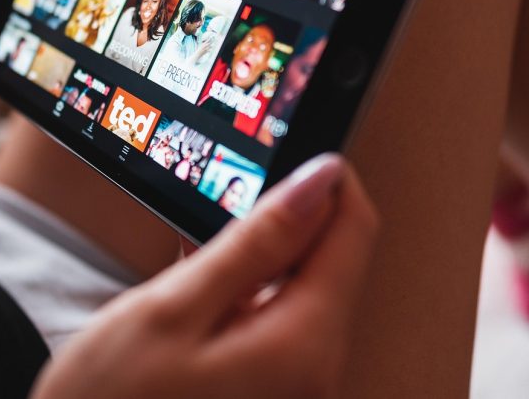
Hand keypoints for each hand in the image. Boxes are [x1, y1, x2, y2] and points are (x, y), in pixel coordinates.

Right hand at [32, 154, 378, 398]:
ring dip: (258, 259)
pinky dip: (244, 295)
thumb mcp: (173, 307)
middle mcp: (315, 372)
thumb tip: (319, 181)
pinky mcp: (271, 389)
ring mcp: (295, 385)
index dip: (324, 180)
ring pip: (302, 288)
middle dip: (284, 223)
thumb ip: (256, 242)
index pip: (354, 232)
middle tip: (219, 209)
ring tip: (196, 262)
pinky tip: (197, 297)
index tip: (284, 153)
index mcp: (302, 346)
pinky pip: (277, 321)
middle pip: (332, 261)